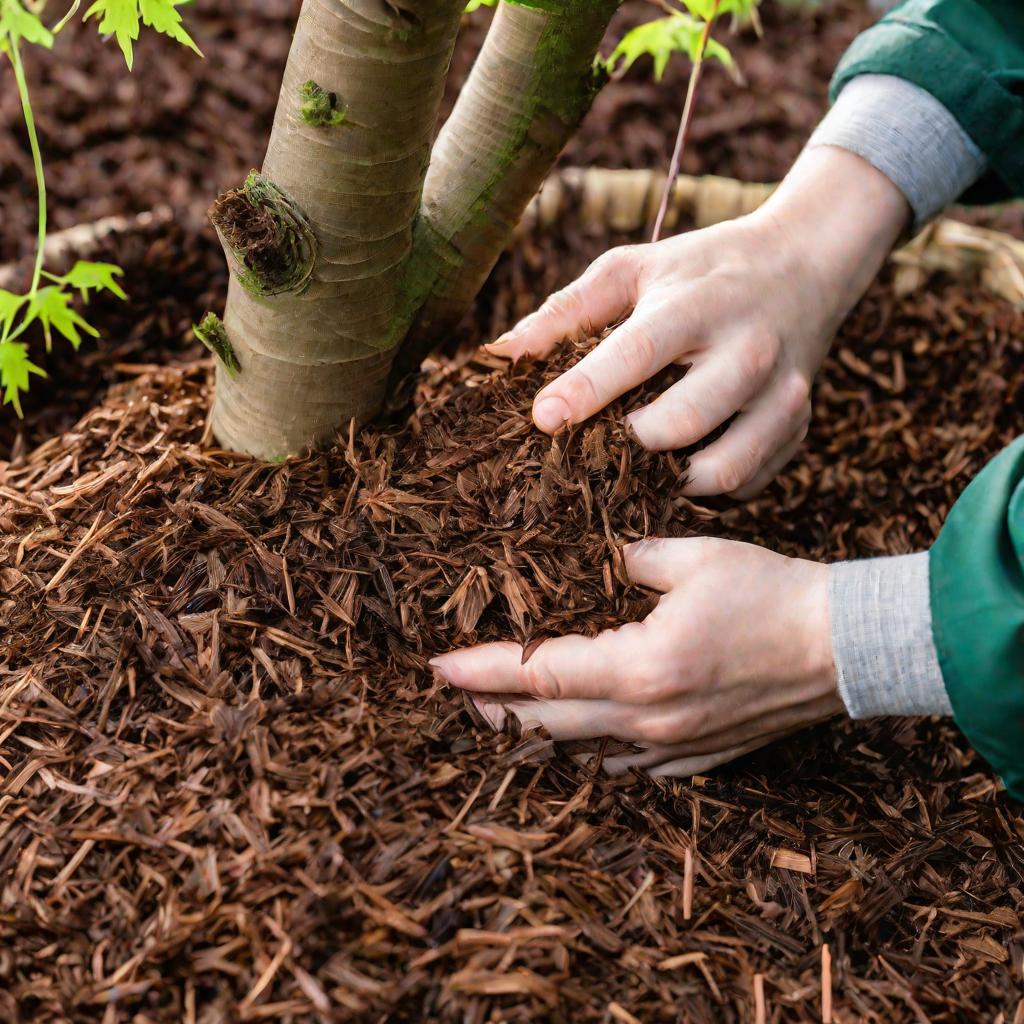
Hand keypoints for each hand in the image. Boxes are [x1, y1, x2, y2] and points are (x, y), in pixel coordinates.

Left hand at [430, 538, 842, 777]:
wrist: (844, 647)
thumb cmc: (772, 593)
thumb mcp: (692, 558)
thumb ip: (628, 557)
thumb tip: (591, 555)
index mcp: (640, 666)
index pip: (538, 672)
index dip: (482, 669)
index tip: (437, 665)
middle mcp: (648, 718)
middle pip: (547, 723)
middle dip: (493, 707)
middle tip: (454, 690)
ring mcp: (673, 745)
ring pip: (582, 750)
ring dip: (535, 732)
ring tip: (500, 714)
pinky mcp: (698, 755)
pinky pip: (627, 765)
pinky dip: (591, 750)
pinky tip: (577, 741)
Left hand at [490, 147, 908, 496]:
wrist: (805, 263)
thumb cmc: (699, 270)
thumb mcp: (632, 270)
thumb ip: (566, 311)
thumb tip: (499, 354)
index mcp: (697, 305)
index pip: (637, 353)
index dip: (586, 391)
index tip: (542, 418)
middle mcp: (747, 350)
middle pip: (680, 424)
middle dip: (628, 447)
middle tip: (597, 448)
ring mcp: (783, 393)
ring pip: (721, 470)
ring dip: (669, 481)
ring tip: (640, 465)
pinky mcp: (799, 425)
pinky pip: (748, 483)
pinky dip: (709, 490)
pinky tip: (683, 467)